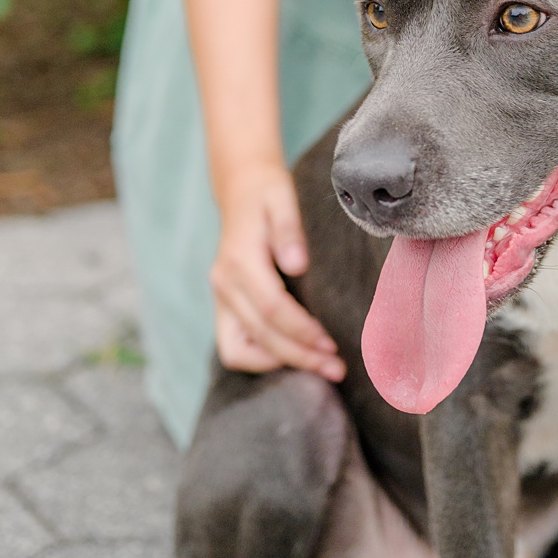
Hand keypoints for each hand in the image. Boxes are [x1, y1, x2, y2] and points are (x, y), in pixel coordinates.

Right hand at [210, 163, 343, 380]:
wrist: (242, 189)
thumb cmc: (270, 193)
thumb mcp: (282, 198)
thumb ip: (289, 229)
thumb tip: (298, 264)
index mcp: (239, 262)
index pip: (272, 309)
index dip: (302, 331)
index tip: (332, 345)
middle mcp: (224, 285)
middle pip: (259, 336)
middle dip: (299, 356)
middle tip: (337, 368)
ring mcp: (221, 297)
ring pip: (239, 349)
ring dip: (279, 362)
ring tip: (319, 366)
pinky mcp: (225, 304)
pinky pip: (235, 345)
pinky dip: (262, 355)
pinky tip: (296, 353)